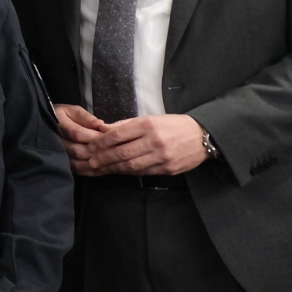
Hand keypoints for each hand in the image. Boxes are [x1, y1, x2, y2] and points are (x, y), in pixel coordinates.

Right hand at [54, 104, 109, 175]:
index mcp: (59, 125)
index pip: (78, 133)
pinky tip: (105, 168)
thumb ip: (86, 117)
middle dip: (99, 151)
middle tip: (116, 150)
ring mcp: (59, 156)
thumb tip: (101, 125)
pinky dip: (93, 171)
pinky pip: (79, 171)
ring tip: (113, 160)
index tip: (112, 136)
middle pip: (79, 151)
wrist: (46, 126)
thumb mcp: (73, 110)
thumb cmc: (63, 116)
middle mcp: (57, 142)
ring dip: (97, 163)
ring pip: (79, 163)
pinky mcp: (64, 165)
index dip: (96, 136)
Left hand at [85, 114, 208, 175]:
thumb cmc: (173, 125)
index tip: (89, 146)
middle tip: (90, 161)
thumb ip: (127, 125)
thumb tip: (104, 130)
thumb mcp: (150, 118)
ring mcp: (162, 157)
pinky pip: (144, 172)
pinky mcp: (168, 169)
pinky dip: (129, 172)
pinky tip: (120, 170)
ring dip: (114, 168)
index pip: (117, 135)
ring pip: (131, 165)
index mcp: (148, 125)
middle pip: (122, 152)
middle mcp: (154, 141)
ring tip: (101, 168)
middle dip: (103, 158)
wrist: (202, 135)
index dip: (101, 142)